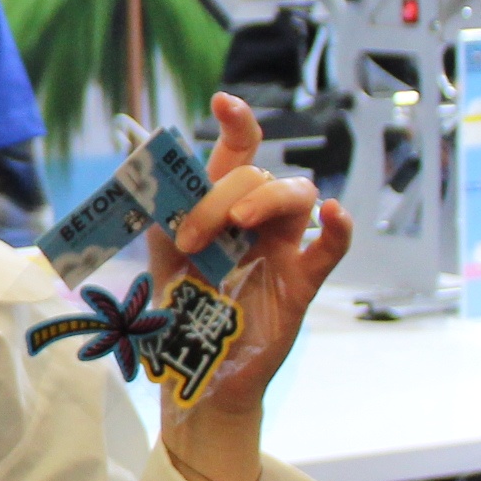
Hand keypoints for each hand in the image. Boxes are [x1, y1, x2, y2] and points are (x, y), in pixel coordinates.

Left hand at [147, 94, 350, 480]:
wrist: (192, 378)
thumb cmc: (178, 318)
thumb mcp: (160, 261)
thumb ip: (159, 216)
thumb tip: (142, 163)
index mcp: (219, 207)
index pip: (235, 153)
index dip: (235, 123)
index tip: (222, 102)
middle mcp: (254, 220)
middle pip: (255, 174)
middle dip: (219, 196)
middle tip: (191, 237)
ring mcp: (281, 249)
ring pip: (296, 194)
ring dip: (267, 197)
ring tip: (243, 223)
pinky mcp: (301, 283)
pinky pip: (330, 249)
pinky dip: (339, 229)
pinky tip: (334, 215)